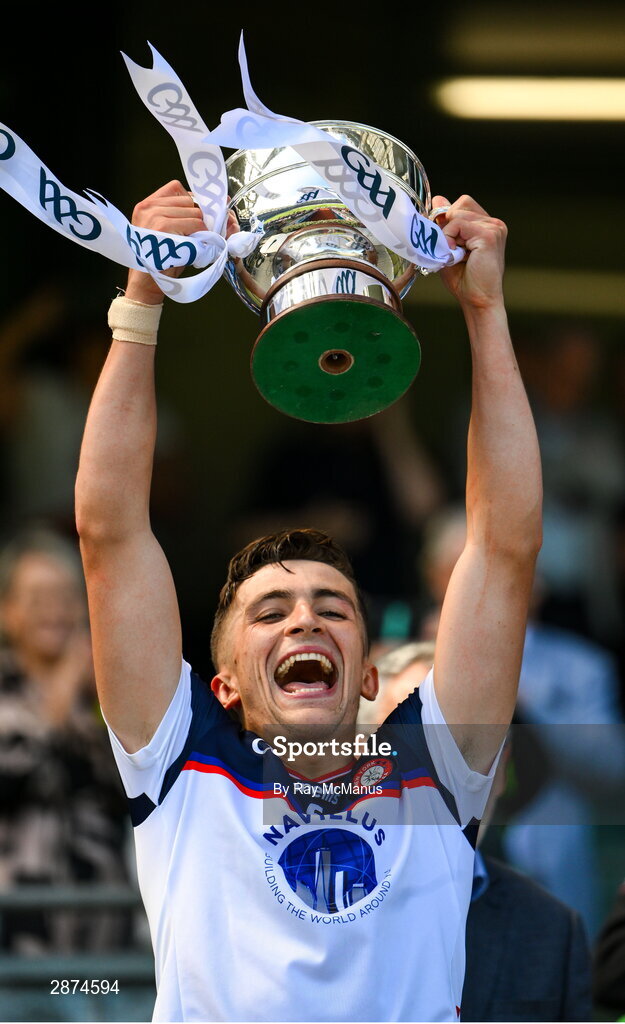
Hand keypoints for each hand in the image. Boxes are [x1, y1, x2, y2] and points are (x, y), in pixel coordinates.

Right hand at [125, 180, 206, 304]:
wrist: (147, 283)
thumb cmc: (160, 260)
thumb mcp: (163, 232)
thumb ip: (177, 216)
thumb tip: (212, 204)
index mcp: (146, 205)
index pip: (176, 188)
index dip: (191, 201)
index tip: (195, 216)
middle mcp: (148, 207)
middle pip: (189, 200)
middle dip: (198, 217)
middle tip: (197, 235)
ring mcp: (154, 215)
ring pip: (195, 211)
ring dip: (200, 228)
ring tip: (193, 242)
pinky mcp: (163, 226)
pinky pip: (195, 223)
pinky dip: (201, 234)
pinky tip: (194, 245)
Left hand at [432, 195, 506, 311]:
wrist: (478, 300)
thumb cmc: (464, 280)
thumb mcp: (449, 247)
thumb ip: (444, 225)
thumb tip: (438, 199)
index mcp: (487, 225)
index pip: (462, 204)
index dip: (448, 219)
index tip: (446, 241)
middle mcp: (493, 223)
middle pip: (460, 204)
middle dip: (447, 225)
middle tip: (450, 249)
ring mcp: (494, 227)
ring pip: (456, 214)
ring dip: (447, 235)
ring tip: (455, 255)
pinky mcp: (489, 234)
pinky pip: (458, 223)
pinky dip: (449, 238)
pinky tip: (455, 254)